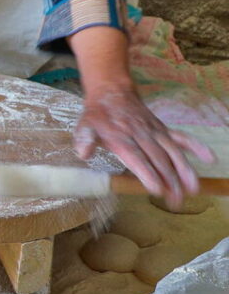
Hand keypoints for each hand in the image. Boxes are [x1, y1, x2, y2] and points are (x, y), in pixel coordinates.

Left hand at [74, 88, 214, 209]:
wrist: (112, 93)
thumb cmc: (98, 116)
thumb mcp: (84, 126)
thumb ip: (84, 139)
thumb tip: (84, 153)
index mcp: (121, 138)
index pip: (136, 157)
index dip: (147, 172)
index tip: (156, 189)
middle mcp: (142, 135)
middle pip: (158, 159)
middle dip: (169, 180)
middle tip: (176, 201)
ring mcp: (156, 132)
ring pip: (173, 151)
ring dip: (184, 170)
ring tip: (193, 189)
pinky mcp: (164, 130)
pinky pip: (182, 137)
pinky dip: (196, 146)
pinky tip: (210, 158)